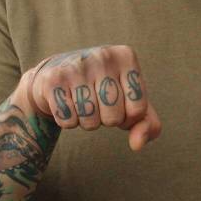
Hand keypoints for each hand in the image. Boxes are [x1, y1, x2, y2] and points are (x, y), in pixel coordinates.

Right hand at [13, 45, 161, 150]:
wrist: (58, 70)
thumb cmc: (102, 87)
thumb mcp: (130, 100)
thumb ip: (147, 124)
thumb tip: (138, 144)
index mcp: (126, 57)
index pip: (138, 109)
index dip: (128, 117)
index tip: (119, 102)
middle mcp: (103, 56)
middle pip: (114, 117)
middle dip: (107, 119)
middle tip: (97, 102)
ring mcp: (77, 66)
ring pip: (90, 121)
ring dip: (87, 121)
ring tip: (82, 101)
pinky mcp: (54, 80)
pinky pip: (68, 121)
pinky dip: (68, 121)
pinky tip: (67, 102)